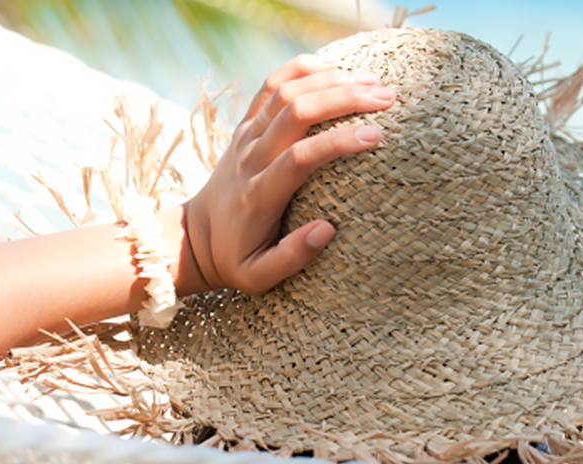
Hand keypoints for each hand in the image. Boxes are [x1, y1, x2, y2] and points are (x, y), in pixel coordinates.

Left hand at [180, 54, 394, 294]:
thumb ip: (292, 258)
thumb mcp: (258, 277)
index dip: (338, 142)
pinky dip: (302, 69)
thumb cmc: (236, 259)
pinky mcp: (246, 125)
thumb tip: (328, 229)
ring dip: (330, 79)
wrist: (195, 238)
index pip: (300, 158)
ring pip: (285, 91)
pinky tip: (335, 66)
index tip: (377, 136)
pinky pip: (271, 86)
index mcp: (258, 194)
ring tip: (373, 80)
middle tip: (387, 97)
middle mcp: (251, 157)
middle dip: (344, 97)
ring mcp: (246, 136)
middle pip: (296, 112)